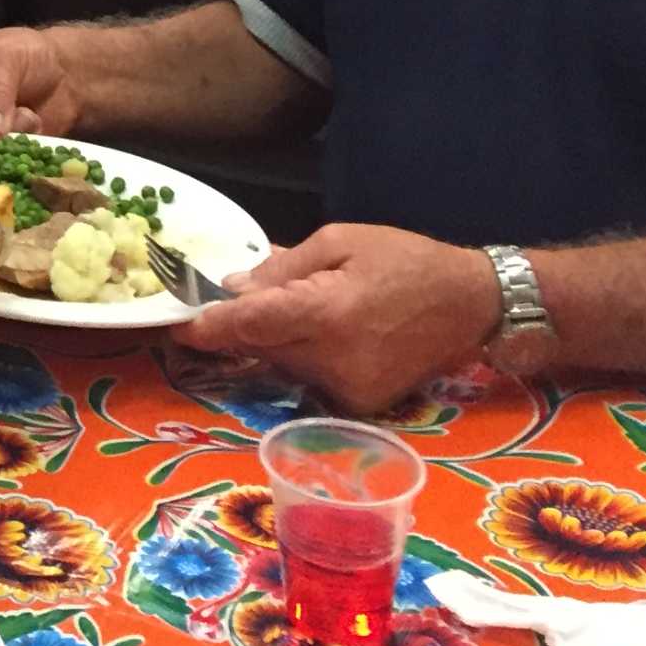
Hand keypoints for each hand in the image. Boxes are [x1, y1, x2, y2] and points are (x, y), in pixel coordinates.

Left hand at [181, 225, 502, 411]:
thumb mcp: (339, 241)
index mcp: (325, 313)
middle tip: (226, 303)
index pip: (247, 325)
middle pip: (259, 347)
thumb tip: (233, 288)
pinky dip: (302, 357)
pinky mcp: (360, 405)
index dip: (206, 327)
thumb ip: (282, 268)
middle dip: (240, 328)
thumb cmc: (405, 261)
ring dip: (274, 341)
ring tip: (296, 310)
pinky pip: (309, 378)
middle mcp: (332, 360)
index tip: (173, 324)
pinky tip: (323, 334)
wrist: (472, 306)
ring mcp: (348, 389)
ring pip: (281, 365)